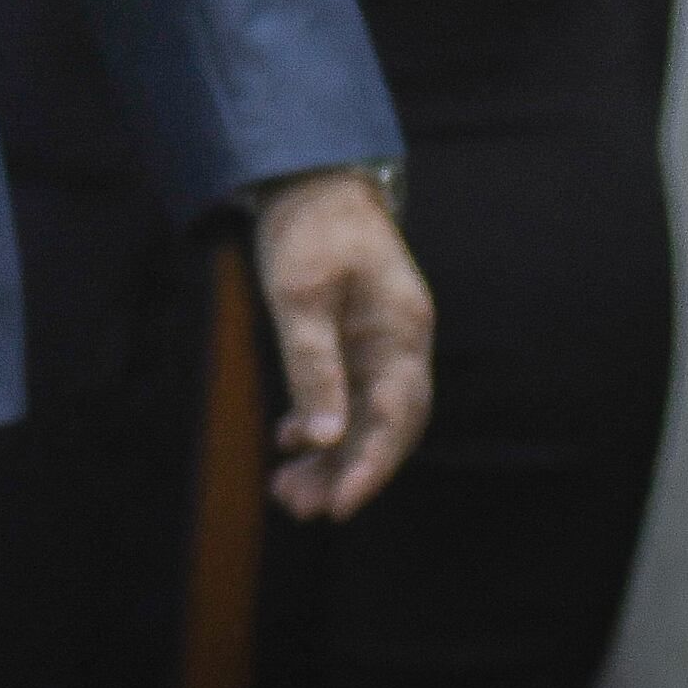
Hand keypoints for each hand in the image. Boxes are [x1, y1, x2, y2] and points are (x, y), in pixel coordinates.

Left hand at [254, 170, 433, 520]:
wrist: (311, 178)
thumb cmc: (308, 228)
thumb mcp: (298, 294)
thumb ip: (312, 364)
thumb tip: (324, 438)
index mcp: (400, 332)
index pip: (396, 417)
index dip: (371, 467)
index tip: (340, 507)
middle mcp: (399, 345)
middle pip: (383, 426)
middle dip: (346, 472)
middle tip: (299, 508)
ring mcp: (379, 343)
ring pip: (363, 416)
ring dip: (330, 456)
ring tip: (287, 492)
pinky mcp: (354, 340)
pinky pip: (345, 396)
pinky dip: (320, 423)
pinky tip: (289, 444)